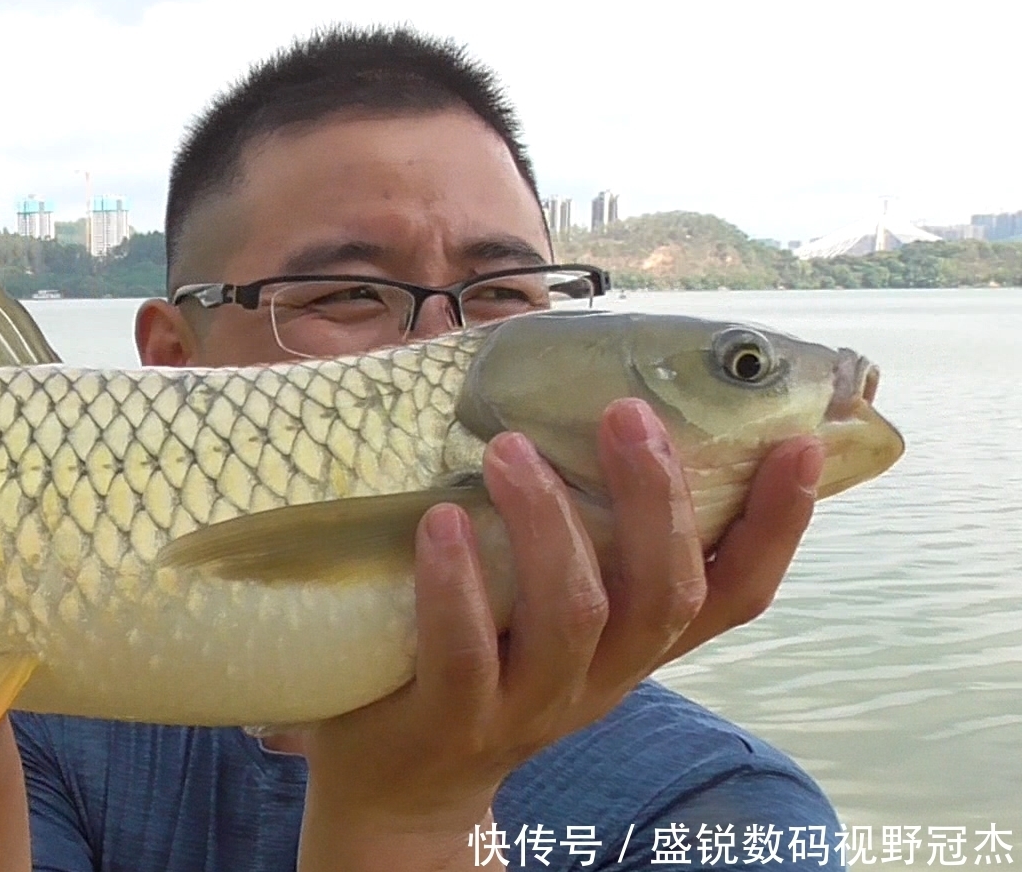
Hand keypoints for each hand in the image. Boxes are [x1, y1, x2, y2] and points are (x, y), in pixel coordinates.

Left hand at [295, 397, 822, 860]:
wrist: (401, 789)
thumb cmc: (477, 664)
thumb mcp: (545, 609)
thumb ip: (579, 538)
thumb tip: (593, 410)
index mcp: (636, 647)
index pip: (733, 595)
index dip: (777, 529)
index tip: (799, 448)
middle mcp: (600, 678)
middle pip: (662, 595)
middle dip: (655, 501)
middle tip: (626, 413)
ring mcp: (529, 705)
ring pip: (573, 617)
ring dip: (548, 524)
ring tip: (509, 449)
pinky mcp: (452, 721)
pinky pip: (465, 653)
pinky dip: (458, 587)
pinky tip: (442, 523)